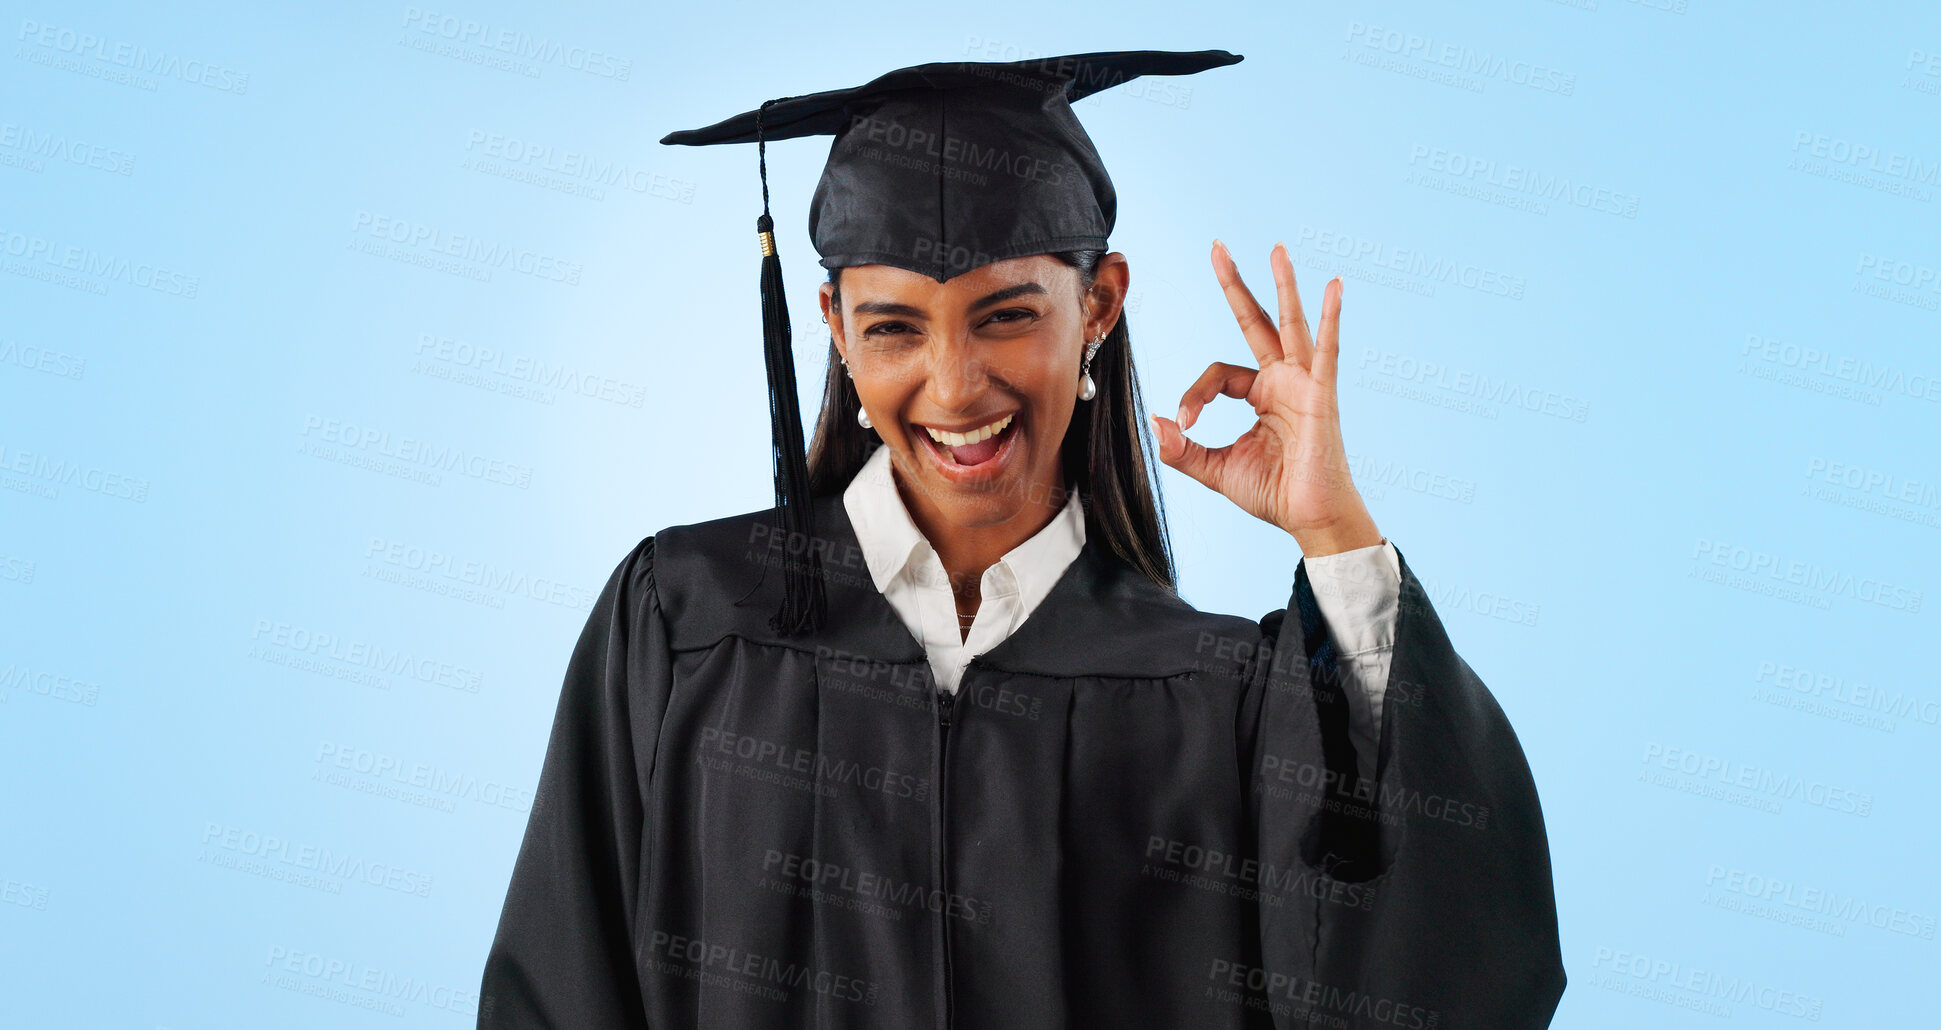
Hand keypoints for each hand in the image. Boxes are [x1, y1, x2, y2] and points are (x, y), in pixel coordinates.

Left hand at [1150, 240, 1382, 557]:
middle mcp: (1284, 381)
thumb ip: (1184, 450)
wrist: (1311, 519)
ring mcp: (1305, 384)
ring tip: (1276, 249)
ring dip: (1283, 285)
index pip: (1219, 374)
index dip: (1194, 394)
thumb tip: (1155, 424)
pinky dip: (1329, 318)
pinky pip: (1326, 350)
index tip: (1185, 423)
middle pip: (1255, 322)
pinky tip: (1333, 286)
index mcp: (1262, 395)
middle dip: (1235, 285)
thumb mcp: (1217, 470)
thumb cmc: (1276, 494)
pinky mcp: (1321, 396)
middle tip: (1217, 247)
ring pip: (1289, 324)